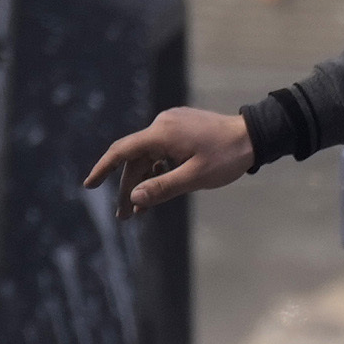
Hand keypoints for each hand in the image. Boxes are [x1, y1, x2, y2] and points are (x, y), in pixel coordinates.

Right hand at [85, 105, 256, 214]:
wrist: (255, 135)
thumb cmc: (227, 157)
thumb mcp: (195, 178)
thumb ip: (162, 188)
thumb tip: (133, 198)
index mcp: (162, 133)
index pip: (122, 151)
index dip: (103, 168)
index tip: (88, 185)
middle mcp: (162, 125)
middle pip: (136, 159)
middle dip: (129, 188)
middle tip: (124, 217)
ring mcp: (172, 125)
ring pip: (149, 157)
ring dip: (144, 182)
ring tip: (140, 211)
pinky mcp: (181, 129)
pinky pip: (161, 152)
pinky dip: (157, 171)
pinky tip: (157, 191)